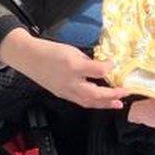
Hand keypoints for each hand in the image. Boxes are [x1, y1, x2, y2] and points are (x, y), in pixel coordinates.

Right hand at [0, 30, 127, 109]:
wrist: (29, 58)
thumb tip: (101, 67)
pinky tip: (101, 102)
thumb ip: (87, 60)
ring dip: (105, 104)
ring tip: (118, 104)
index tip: (114, 62)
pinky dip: (93, 103)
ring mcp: (66, 91)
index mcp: (74, 66)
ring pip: (89, 102)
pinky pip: (81, 102)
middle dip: (112, 95)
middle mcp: (70, 82)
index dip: (109, 67)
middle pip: (95, 94)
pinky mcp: (62, 95)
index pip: (98, 71)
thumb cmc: (50, 50)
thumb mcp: (72, 50)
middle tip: (125, 92)